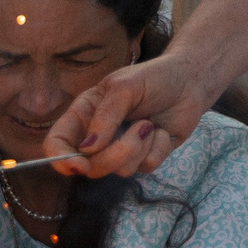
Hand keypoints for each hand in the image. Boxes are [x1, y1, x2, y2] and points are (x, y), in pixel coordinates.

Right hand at [43, 51, 207, 177]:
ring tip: (149, 122)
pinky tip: (162, 130)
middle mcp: (98, 137)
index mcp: (84, 115)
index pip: (57, 143)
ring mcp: (121, 149)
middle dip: (115, 154)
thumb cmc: (154, 78)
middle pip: (90, 166)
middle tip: (140, 127)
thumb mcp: (125, 87)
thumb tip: (88, 148)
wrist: (190, 81)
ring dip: (140, 145)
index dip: (60, 159)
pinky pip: (146, 167)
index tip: (79, 165)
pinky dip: (158, 147)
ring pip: (119, 170)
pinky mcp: (146, 157)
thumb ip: (106, 115)